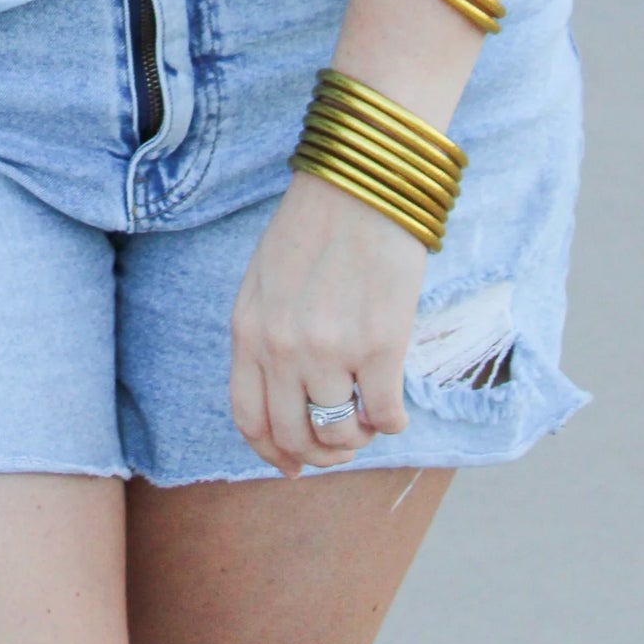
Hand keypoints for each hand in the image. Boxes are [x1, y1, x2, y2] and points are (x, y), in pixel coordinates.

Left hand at [229, 170, 425, 474]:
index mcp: (248, 329)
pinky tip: (394, 402)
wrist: (362, 179)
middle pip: (294, 437)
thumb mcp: (266, 280)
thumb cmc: (316, 224)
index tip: (294, 464)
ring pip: (340, 435)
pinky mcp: (380, 344)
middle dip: (321, 453)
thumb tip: (287, 400)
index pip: (250, 419)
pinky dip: (392, 421)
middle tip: (343, 443)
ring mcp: (331, 349)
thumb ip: (266, 336)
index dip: (273, 452)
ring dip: (358, 437)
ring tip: (369, 414)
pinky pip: (385, 416)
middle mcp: (282, 348)